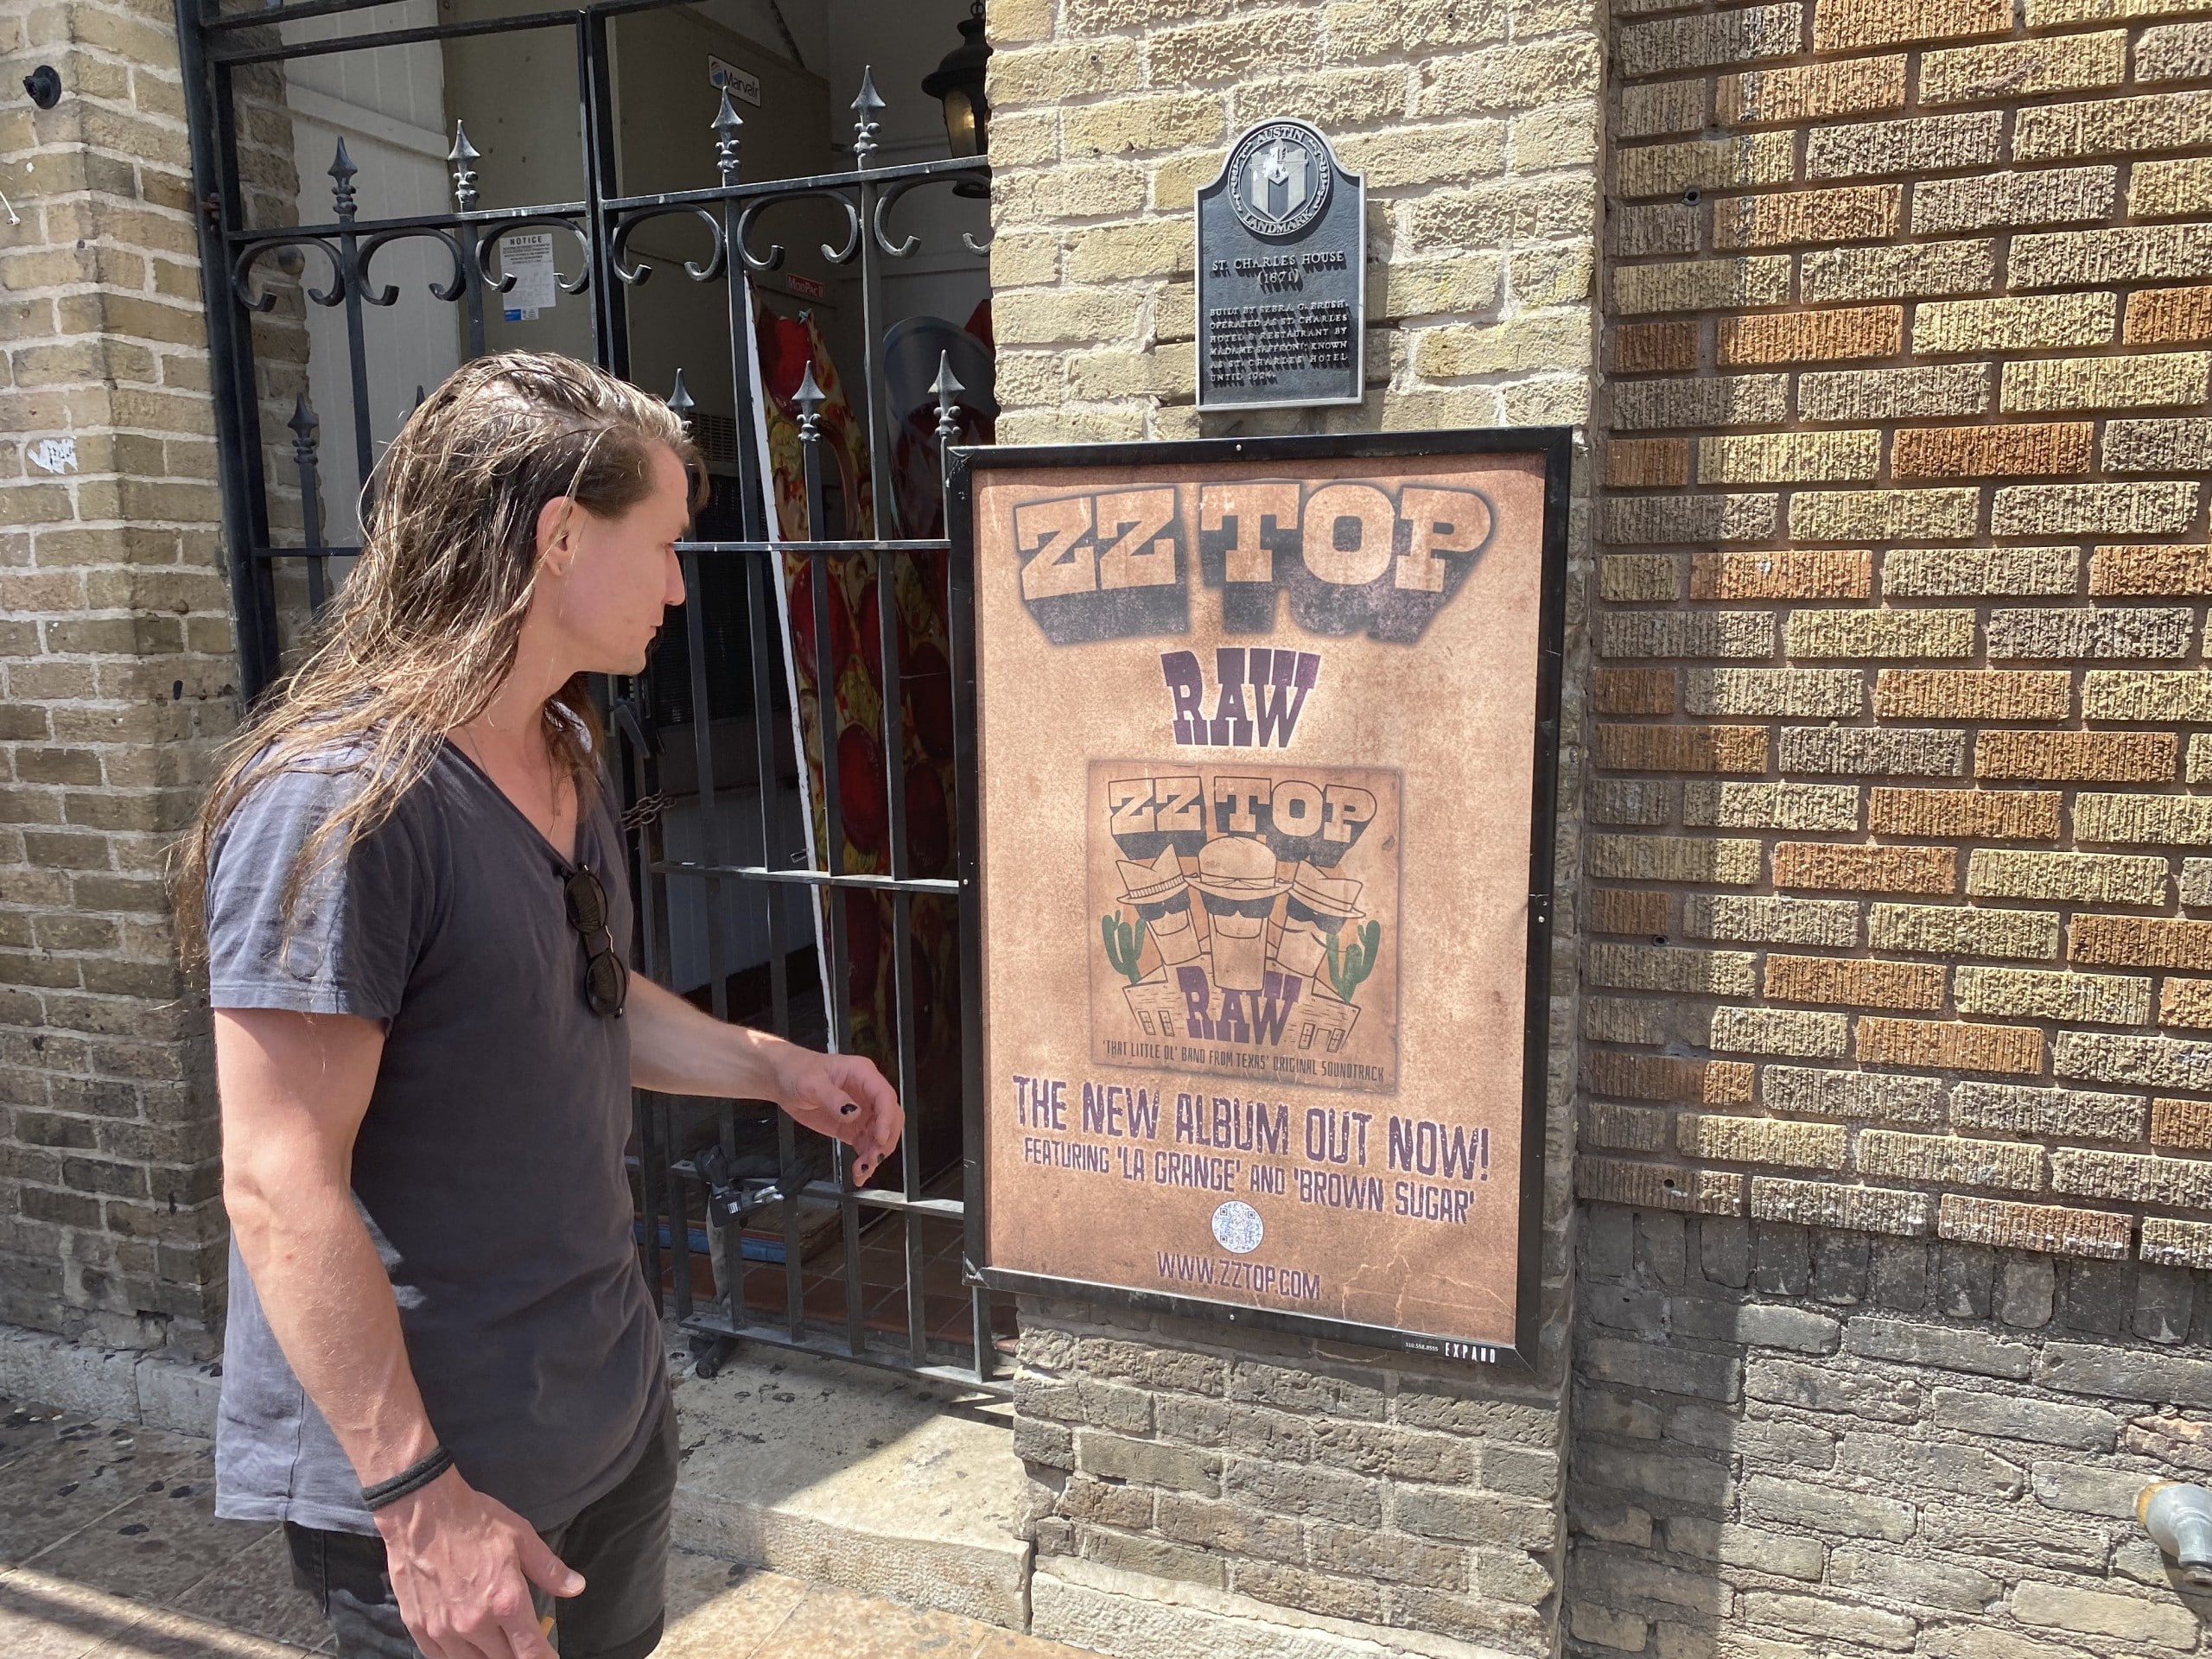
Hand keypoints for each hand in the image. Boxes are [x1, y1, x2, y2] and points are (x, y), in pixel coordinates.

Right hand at [374, 1468, 581, 1658]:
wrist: (421, 1512)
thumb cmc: (474, 1521)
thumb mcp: (521, 1537)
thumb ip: (549, 1569)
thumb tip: (576, 1588)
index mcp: (506, 1602)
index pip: (531, 1652)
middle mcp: (475, 1624)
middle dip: (517, 1657)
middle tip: (522, 1645)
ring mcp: (444, 1630)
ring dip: (488, 1658)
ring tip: (498, 1646)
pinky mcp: (419, 1629)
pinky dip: (458, 1657)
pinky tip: (467, 1648)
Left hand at [769, 1044, 903, 1184]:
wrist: (783, 1080)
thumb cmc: (797, 1071)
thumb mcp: (811, 1082)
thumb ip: (832, 1097)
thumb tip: (853, 1113)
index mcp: (863, 1074)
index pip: (884, 1096)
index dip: (887, 1118)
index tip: (880, 1138)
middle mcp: (868, 1094)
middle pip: (891, 1118)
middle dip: (885, 1140)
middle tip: (871, 1158)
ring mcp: (862, 1113)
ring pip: (880, 1135)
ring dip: (876, 1154)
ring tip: (862, 1170)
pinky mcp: (852, 1128)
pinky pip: (866, 1145)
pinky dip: (865, 1160)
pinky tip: (859, 1174)